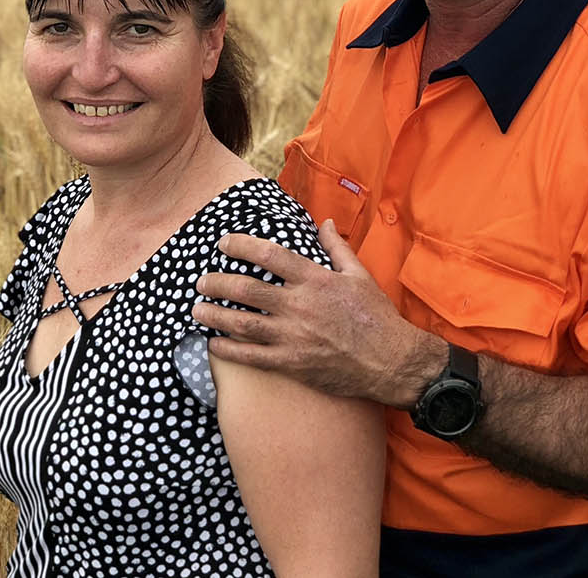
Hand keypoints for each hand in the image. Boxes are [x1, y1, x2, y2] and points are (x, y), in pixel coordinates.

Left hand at [193, 220, 445, 406]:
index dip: (242, 245)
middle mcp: (300, 306)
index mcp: (315, 279)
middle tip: (201, 281)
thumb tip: (324, 223)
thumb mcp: (360, 275)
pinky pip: (252, 357)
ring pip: (243, 323)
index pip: (270, 254)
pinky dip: (229, 350)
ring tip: (196, 310)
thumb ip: (337, 247)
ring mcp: (294, 337)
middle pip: (247, 289)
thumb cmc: (377, 317)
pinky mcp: (292, 364)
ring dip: (214, 315)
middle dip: (217, 282)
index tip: (224, 243)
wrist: (391, 361)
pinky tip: (213, 344)